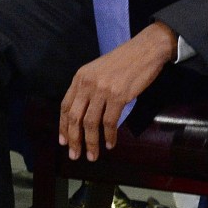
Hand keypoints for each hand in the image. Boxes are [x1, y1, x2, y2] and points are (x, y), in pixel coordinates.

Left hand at [58, 21, 175, 160]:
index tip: (63, 141)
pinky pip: (110, 122)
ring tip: (92, 156)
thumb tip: (83, 114)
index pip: (65, 106)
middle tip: (74, 155)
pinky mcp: (119, 96)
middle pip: (75, 117)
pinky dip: (109, 136)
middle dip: (73, 139)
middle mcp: (87, 84)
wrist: (144, 51)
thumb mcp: (97, 71)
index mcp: (79, 77)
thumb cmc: (122, 62)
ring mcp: (103, 90)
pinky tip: (109, 144)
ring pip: (91, 123)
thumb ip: (87, 89)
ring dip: (91, 143)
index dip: (63, 126)